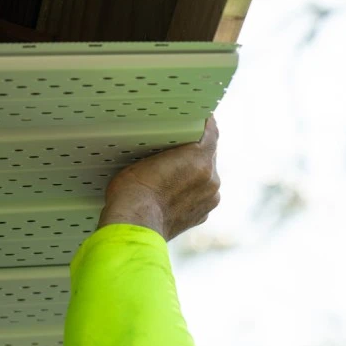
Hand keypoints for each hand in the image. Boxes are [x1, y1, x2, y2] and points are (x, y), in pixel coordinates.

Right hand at [98, 115, 220, 240]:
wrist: (133, 225)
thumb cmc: (134, 189)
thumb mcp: (149, 154)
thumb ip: (172, 148)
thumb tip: (174, 146)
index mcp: (202, 159)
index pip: (212, 132)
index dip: (205, 125)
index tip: (200, 120)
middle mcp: (212, 179)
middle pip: (209, 156)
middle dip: (196, 152)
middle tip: (177, 149)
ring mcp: (209, 200)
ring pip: (205, 178)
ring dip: (194, 174)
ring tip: (172, 174)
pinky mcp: (201, 216)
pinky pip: (200, 196)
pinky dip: (190, 193)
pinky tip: (173, 193)